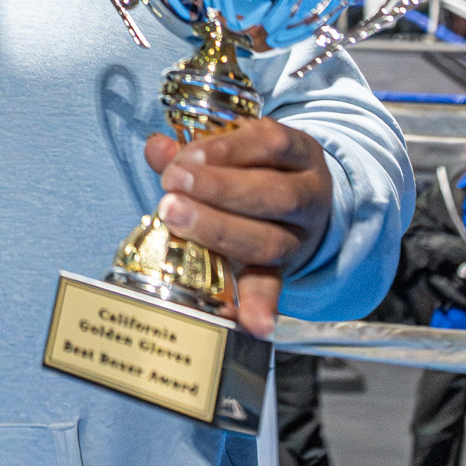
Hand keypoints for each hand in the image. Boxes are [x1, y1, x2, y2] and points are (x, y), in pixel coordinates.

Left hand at [145, 118, 334, 338]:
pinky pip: (273, 287)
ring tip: (175, 219)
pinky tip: (247, 321)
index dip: (228, 149)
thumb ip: (193, 150)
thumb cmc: (253, 171)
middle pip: (272, 194)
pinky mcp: (284, 271)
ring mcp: (300, 237)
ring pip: (269, 239)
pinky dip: (258, 305)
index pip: (271, 144)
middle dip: (218, 190)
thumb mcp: (233, 151)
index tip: (187, 157)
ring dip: (218, 230)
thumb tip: (158, 148)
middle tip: (172, 187)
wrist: (297, 206)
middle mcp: (308, 195)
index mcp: (298, 153)